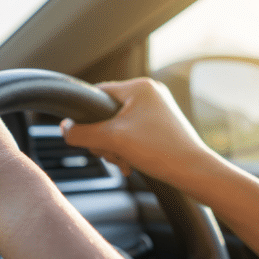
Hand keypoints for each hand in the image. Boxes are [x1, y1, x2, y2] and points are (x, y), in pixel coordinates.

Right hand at [60, 78, 212, 183]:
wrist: (194, 172)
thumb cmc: (159, 150)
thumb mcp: (112, 140)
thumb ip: (82, 133)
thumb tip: (64, 128)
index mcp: (139, 87)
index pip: (97, 94)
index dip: (86, 116)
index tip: (86, 136)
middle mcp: (150, 93)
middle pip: (106, 113)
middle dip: (103, 138)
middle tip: (111, 153)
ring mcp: (157, 110)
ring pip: (117, 127)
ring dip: (114, 147)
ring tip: (123, 161)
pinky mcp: (161, 126)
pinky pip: (131, 134)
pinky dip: (126, 149)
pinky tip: (130, 164)